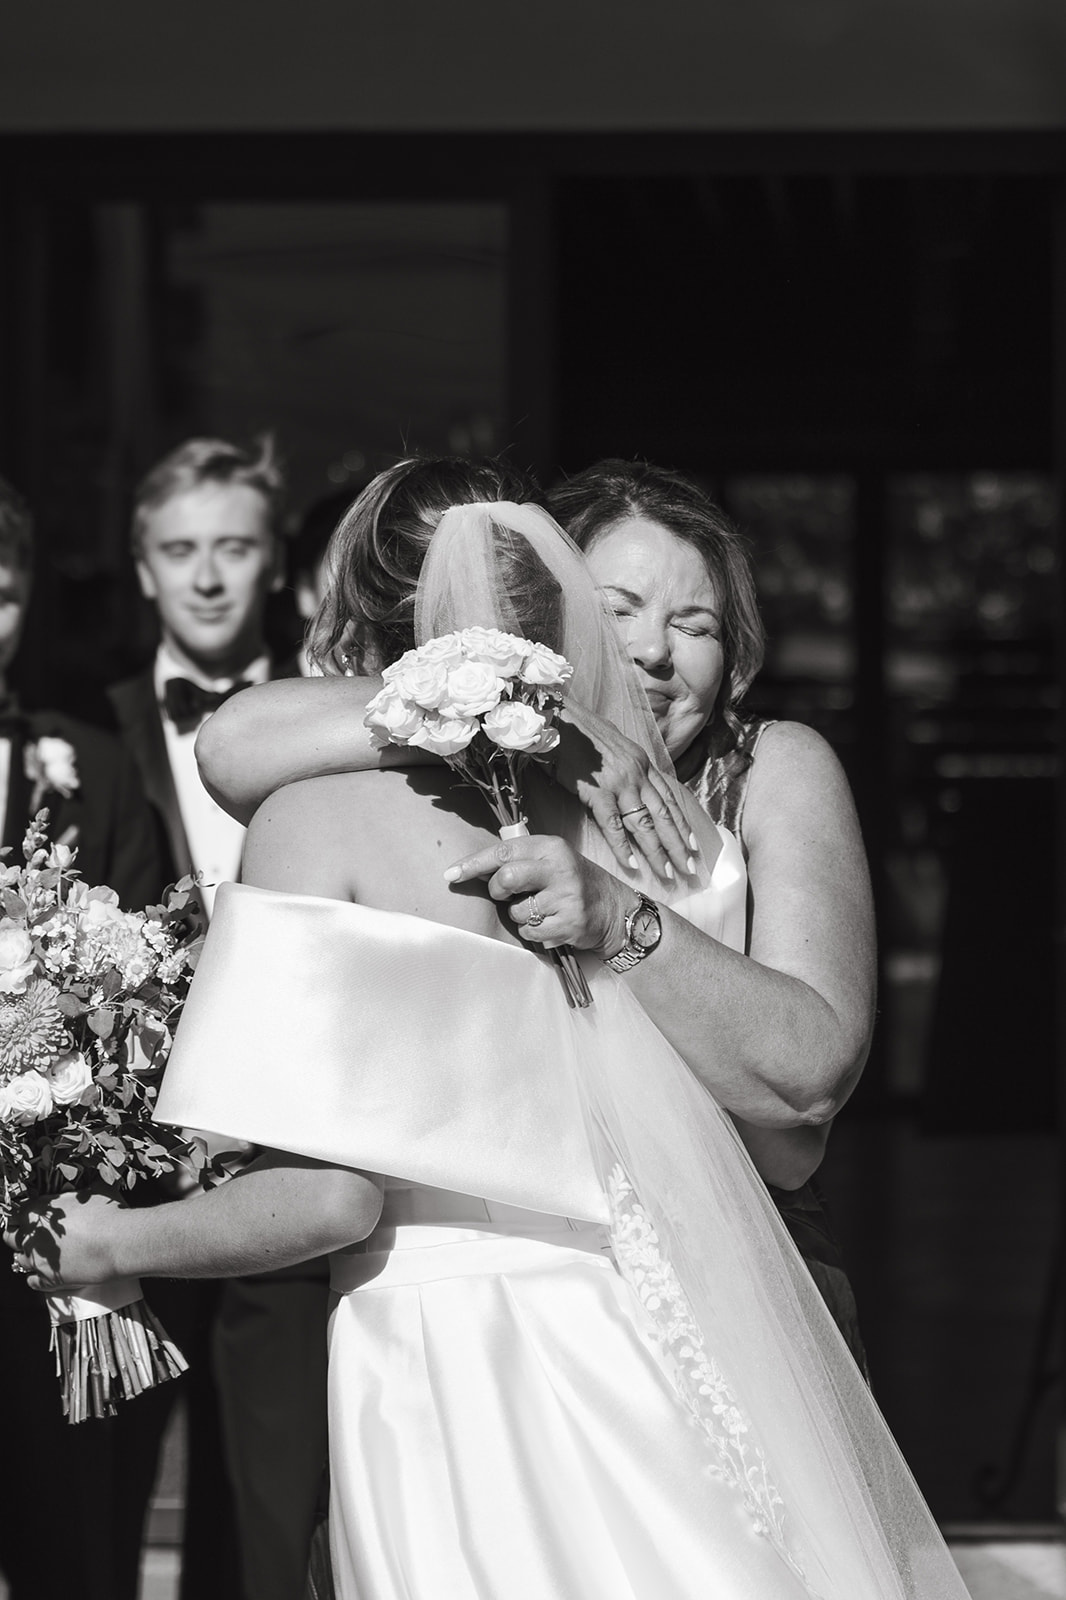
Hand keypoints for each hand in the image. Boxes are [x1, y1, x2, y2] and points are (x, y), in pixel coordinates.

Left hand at [3, 1191, 121, 1294]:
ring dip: (28, 1256)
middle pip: (10, 1237)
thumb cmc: (108, 1213)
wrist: (120, 1242)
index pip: (14, 1214)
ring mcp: (39, 1260)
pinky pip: (32, 1282)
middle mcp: (32, 1236)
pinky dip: (36, 1278)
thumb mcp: (95, 1190)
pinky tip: (46, 1273)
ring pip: (20, 1260)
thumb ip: (81, 1190)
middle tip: (34, 1235)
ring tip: (43, 1253)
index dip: (21, 1215)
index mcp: (37, 1211)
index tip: (29, 1217)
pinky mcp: (49, 1280)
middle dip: (19, 1235)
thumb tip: (87, 1185)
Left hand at [445, 834, 633, 956]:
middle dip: (498, 890)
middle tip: (506, 894)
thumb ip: (520, 860)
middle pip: (506, 878)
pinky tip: (551, 924)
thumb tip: (474, 869)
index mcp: (551, 847)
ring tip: (541, 910)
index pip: (503, 852)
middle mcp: (559, 869)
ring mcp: (566, 897)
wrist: (615, 910)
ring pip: (517, 911)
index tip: (451, 874)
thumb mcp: (552, 860)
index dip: (473, 864)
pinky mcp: (570, 923)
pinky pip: (531, 932)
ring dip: (520, 915)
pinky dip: (534, 932)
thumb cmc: (574, 883)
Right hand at [555, 703, 695, 882]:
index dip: (682, 823)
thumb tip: (630, 775)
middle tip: (690, 867)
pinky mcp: (596, 791)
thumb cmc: (579, 730)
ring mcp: (618, 782)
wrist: (558, 719)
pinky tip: (632, 865)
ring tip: (668, 873)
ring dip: (657, 851)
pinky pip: (613, 824)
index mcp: (641, 761)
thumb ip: (625, 761)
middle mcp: (636, 773)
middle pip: (662, 815)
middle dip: (678, 844)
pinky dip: (623, 847)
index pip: (668, 798)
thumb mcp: (612, 742)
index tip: (692, 844)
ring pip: (644, 823)